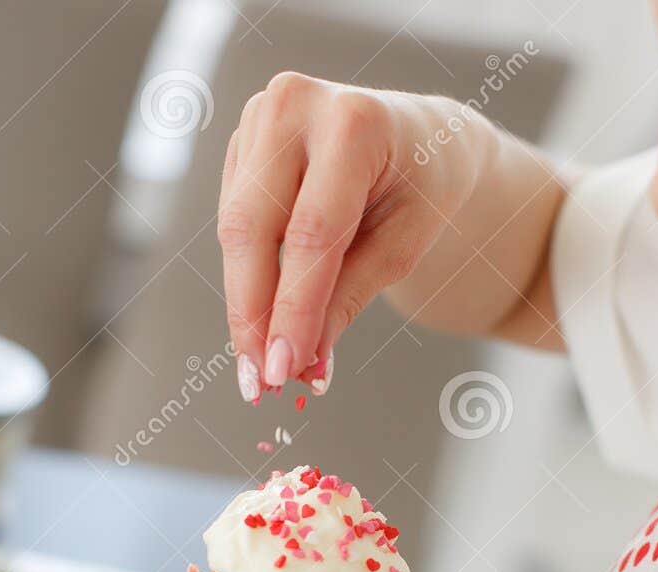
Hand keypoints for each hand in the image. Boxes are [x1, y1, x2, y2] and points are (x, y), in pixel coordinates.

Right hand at [218, 73, 488, 395]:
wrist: (418, 138)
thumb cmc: (424, 187)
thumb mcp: (406, 244)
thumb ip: (350, 296)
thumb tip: (304, 365)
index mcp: (354, 121)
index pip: (312, 233)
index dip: (293, 307)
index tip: (284, 369)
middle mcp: (295, 105)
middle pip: (254, 228)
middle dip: (254, 313)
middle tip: (260, 381)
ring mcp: (260, 118)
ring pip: (235, 230)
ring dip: (244, 305)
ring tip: (260, 367)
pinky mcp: (242, 143)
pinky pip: (233, 224)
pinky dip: (246, 278)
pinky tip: (260, 324)